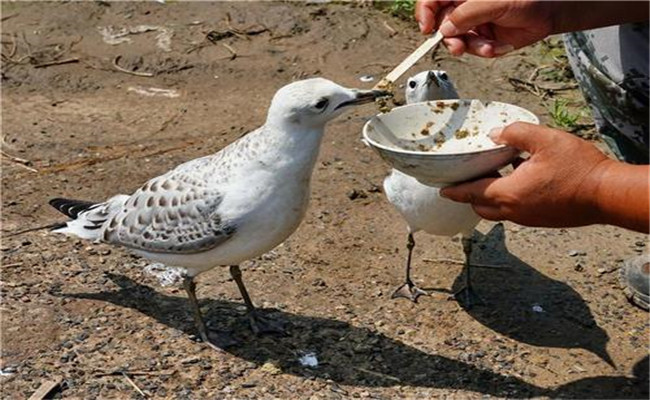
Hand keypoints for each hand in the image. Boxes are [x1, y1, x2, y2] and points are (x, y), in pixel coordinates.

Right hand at [415, 0, 649, 57]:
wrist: (548, 14)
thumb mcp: (495, 2)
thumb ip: (468, 14)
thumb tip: (445, 29)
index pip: (433, 0)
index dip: (425, 13)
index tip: (427, 28)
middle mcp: (464, 7)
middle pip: (441, 23)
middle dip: (450, 37)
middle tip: (457, 47)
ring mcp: (472, 23)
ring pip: (456, 39)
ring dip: (470, 46)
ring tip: (486, 47)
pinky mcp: (481, 38)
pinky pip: (472, 49)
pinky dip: (482, 51)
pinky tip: (495, 47)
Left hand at [440, 123, 649, 232]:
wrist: (607, 194)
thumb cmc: (578, 168)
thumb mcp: (545, 140)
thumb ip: (516, 133)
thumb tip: (496, 133)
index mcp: (509, 193)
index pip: (472, 193)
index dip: (455, 190)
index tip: (442, 190)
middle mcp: (515, 211)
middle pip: (482, 207)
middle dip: (470, 196)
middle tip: (465, 180)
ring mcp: (529, 218)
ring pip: (499, 211)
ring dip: (491, 196)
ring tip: (494, 174)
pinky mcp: (542, 220)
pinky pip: (516, 211)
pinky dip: (509, 198)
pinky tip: (521, 178)